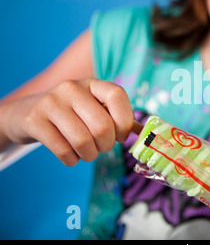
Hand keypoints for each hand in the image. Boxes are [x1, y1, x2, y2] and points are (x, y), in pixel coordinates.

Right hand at [0, 78, 133, 165]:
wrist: (27, 114)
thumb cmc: (72, 115)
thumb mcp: (95, 109)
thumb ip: (120, 119)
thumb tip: (146, 133)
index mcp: (93, 84)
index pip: (117, 95)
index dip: (125, 120)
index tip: (121, 136)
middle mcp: (72, 88)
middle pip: (102, 125)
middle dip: (106, 145)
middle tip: (102, 148)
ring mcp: (51, 102)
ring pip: (83, 141)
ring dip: (89, 155)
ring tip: (87, 153)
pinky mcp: (34, 120)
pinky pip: (63, 150)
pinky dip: (72, 160)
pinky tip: (70, 155)